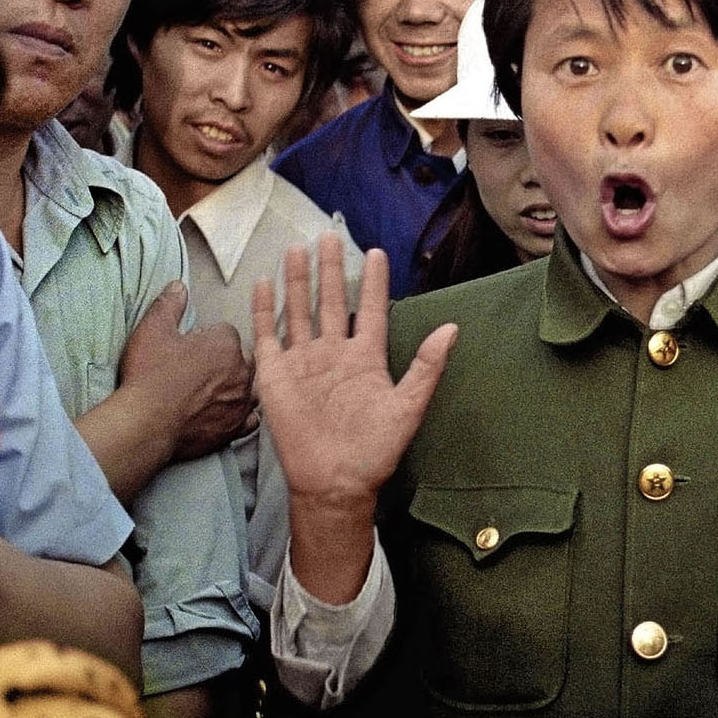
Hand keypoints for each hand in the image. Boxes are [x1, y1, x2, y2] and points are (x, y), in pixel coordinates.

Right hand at [119, 279, 257, 459]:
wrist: (145, 424)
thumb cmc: (148, 377)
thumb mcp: (153, 330)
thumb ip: (169, 304)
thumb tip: (178, 287)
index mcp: (226, 344)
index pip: (225, 332)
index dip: (205, 338)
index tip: (189, 347)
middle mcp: (242, 372)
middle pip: (242, 359)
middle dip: (224, 362)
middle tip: (196, 370)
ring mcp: (241, 402)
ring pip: (249, 389)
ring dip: (234, 388)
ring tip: (208, 392)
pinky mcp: (235, 428)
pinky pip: (248, 420)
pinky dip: (238, 417)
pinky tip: (223, 415)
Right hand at [252, 234, 455, 506]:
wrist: (335, 481)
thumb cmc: (375, 450)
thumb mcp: (408, 406)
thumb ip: (427, 366)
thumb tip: (453, 328)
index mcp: (366, 358)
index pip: (370, 309)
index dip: (374, 282)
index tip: (377, 253)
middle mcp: (334, 354)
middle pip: (331, 301)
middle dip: (331, 269)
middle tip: (330, 235)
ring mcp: (303, 362)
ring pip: (299, 310)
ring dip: (298, 280)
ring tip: (298, 248)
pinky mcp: (276, 375)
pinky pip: (269, 335)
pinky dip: (265, 310)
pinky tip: (263, 283)